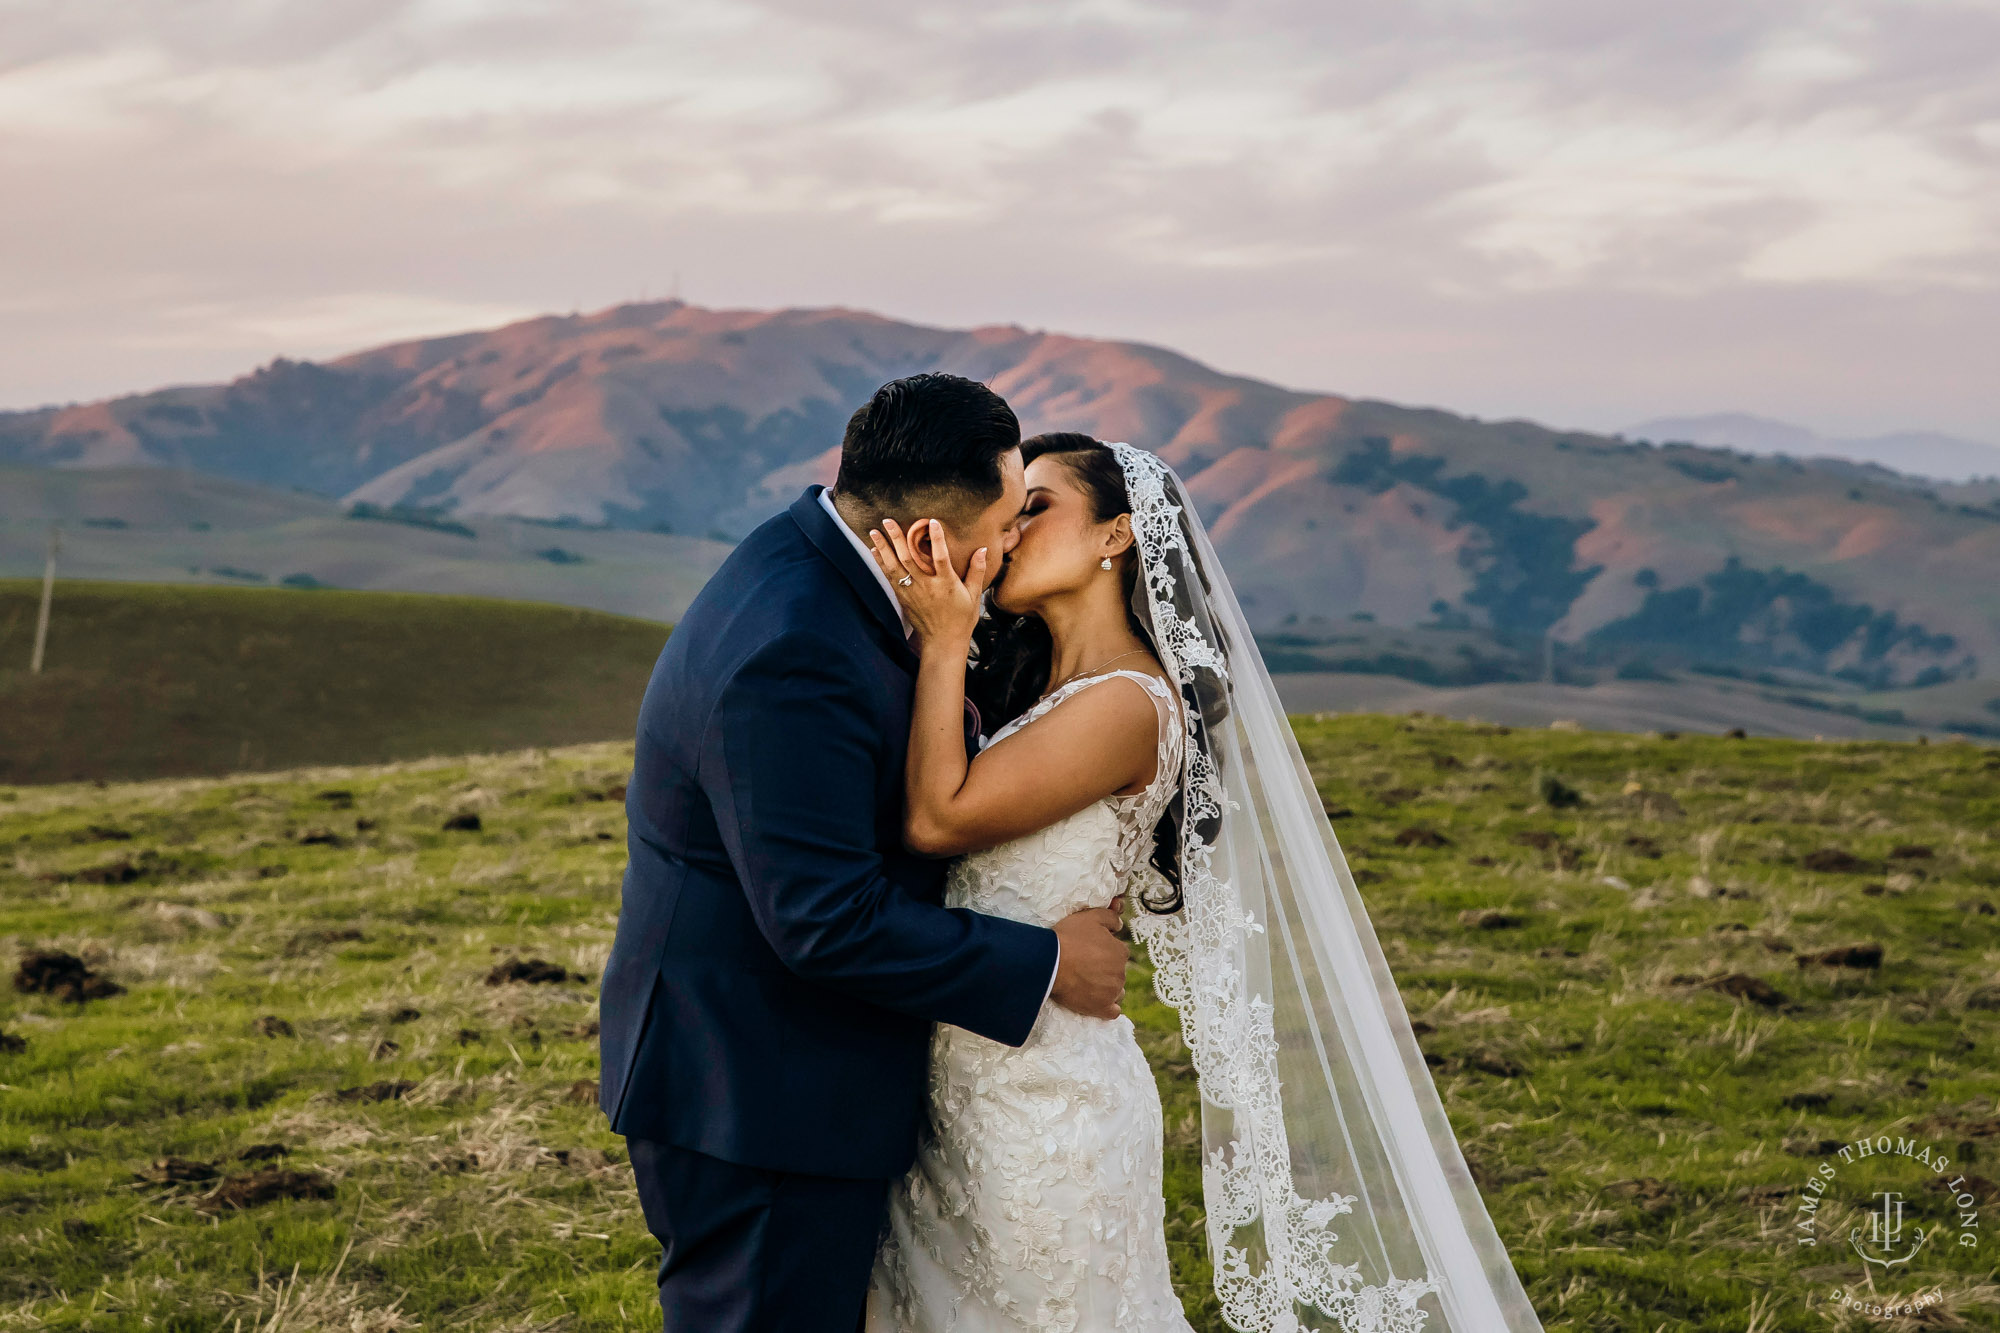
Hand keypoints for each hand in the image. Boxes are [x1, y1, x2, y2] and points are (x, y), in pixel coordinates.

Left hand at [869, 518, 988, 650]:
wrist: (943, 642)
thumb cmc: (961, 619)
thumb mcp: (973, 595)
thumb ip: (976, 571)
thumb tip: (982, 550)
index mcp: (946, 584)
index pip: (941, 558)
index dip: (937, 539)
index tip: (932, 521)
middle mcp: (927, 587)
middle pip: (908, 559)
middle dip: (897, 539)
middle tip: (887, 520)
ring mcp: (913, 593)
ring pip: (895, 567)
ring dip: (883, 548)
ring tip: (874, 531)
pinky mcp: (904, 598)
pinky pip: (890, 577)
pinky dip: (881, 563)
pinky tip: (875, 550)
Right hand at [1049, 898, 1128, 1020]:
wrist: (1050, 963)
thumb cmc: (1068, 938)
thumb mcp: (1090, 917)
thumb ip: (1110, 917)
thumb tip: (1119, 924)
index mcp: (1120, 952)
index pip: (1118, 953)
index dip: (1104, 952)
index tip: (1090, 953)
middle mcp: (1121, 972)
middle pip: (1117, 972)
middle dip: (1105, 970)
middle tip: (1084, 967)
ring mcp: (1112, 991)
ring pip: (1116, 991)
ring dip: (1107, 988)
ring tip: (1087, 984)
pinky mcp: (1102, 1008)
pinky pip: (1113, 1011)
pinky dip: (1107, 1007)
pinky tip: (1097, 1003)